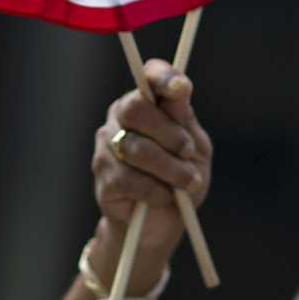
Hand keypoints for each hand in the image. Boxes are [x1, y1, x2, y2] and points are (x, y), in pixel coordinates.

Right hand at [91, 58, 212, 255]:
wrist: (163, 223)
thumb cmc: (180, 178)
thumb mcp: (195, 149)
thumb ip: (184, 121)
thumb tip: (180, 92)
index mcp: (147, 102)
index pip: (149, 76)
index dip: (163, 77)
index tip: (181, 88)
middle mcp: (121, 117)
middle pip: (135, 109)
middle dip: (168, 133)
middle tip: (188, 152)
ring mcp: (107, 146)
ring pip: (135, 148)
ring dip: (169, 168)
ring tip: (188, 182)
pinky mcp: (103, 177)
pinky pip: (129, 179)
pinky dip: (155, 190)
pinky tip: (164, 197)